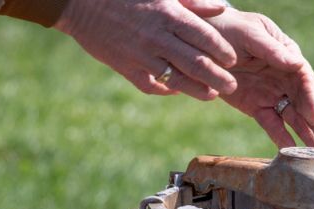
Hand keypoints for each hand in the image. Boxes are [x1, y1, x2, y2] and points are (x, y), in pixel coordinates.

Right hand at [54, 0, 238, 99]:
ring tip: (212, 95)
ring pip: (177, 79)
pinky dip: (167, 90)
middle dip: (218, 77)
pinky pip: (152, 86)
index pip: (204, 37)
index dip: (222, 51)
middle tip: (232, 85)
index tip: (232, 60)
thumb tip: (221, 7)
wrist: (81, 2)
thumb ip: (193, 1)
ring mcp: (141, 55)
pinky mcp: (126, 68)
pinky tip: (178, 91)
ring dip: (198, 90)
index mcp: (169, 14)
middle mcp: (157, 37)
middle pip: (196, 63)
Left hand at [206, 9, 313, 147]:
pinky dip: (280, 137)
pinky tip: (291, 151)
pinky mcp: (256, 107)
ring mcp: (271, 94)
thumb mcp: (250, 33)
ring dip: (305, 134)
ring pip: (291, 117)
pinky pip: (271, 124)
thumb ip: (271, 49)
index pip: (304, 79)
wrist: (201, 41)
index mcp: (287, 55)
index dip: (311, 99)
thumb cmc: (230, 29)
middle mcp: (284, 77)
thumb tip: (295, 62)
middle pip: (304, 102)